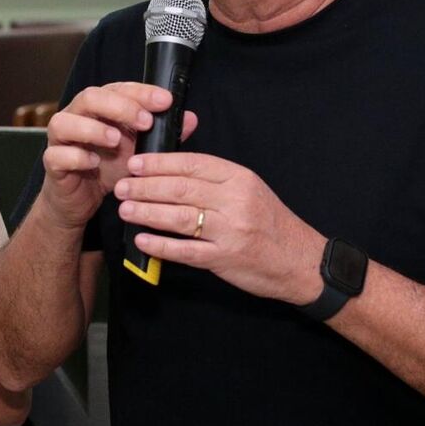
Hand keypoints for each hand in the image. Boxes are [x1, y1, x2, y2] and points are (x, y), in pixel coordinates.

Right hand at [38, 83, 197, 229]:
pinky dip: (75, 156)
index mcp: (99, 108)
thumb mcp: (140, 152)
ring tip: (115, 140)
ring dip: (92, 129)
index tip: (165, 101)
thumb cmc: (107, 168)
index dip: (141, 92)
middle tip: (145, 122)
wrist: (80, 200)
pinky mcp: (52, 162)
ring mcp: (60, 139)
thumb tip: (190, 119)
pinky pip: (56, 154)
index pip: (118, 89)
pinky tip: (93, 163)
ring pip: (64, 122)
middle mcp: (76, 116)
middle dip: (119, 106)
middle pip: (89, 97)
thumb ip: (164, 135)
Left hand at [114, 152, 325, 303]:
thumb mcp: (249, 190)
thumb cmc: (271, 223)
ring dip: (147, 212)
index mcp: (240, 178)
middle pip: (181, 188)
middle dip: (146, 186)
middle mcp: (235, 200)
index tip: (136, 164)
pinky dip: (161, 246)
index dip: (160, 163)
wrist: (302, 262)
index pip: (192, 164)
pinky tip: (142, 240)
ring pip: (180, 217)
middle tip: (122, 186)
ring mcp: (231, 231)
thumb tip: (172, 170)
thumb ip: (215, 179)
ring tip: (125, 209)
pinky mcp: (225, 259)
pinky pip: (186, 251)